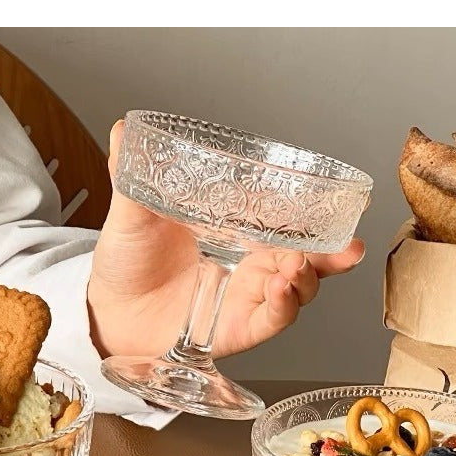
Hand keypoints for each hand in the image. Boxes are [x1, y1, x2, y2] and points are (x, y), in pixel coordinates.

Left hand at [88, 120, 365, 359]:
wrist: (109, 310)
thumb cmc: (127, 261)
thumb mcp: (132, 213)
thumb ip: (134, 176)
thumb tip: (122, 131)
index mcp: (235, 228)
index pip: (284, 215)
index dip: (315, 209)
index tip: (340, 199)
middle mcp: (250, 260)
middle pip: (307, 254)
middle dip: (333, 250)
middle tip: (347, 243)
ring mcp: (248, 293)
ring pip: (299, 286)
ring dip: (308, 276)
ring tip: (297, 265)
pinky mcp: (241, 325)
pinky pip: (275, 318)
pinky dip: (285, 305)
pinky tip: (282, 289)